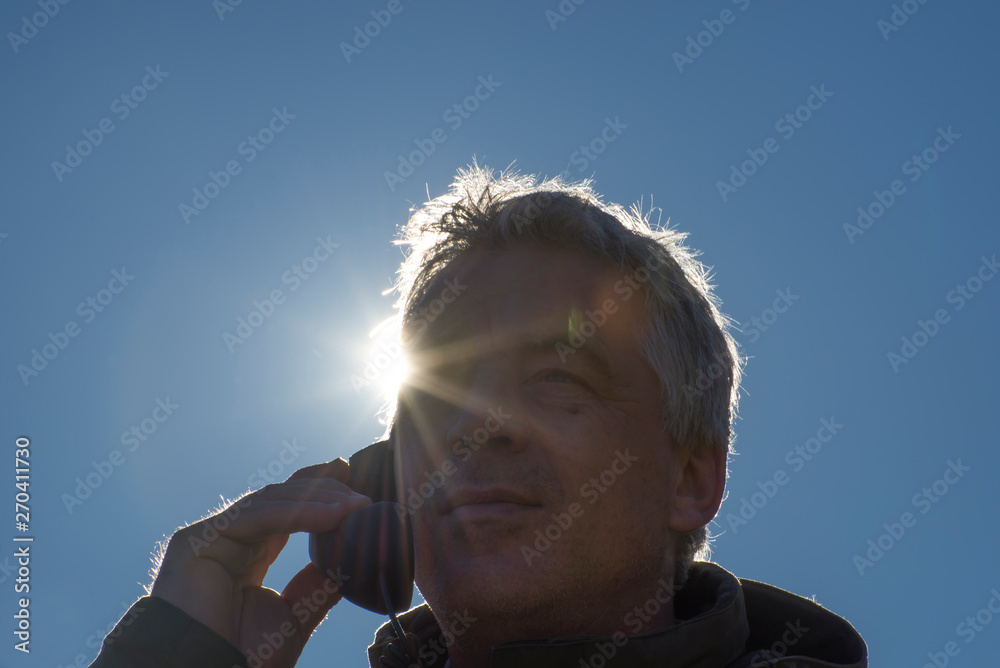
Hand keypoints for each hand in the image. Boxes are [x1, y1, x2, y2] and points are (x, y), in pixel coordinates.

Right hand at [150, 459, 370, 667]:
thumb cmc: (243, 657)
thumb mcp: (295, 616)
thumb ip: (319, 586)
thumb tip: (350, 561)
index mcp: (246, 555)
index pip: (284, 511)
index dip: (315, 491)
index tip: (350, 476)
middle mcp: (227, 541)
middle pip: (277, 500)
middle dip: (322, 489)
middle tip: (361, 492)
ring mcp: (210, 538)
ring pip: (269, 504)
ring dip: (318, 501)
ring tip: (356, 506)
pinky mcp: (197, 541)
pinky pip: (255, 517)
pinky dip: (298, 513)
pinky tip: (333, 515)